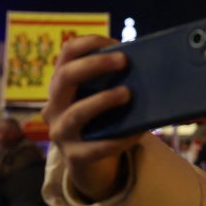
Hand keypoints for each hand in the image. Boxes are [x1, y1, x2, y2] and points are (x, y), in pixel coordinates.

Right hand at [44, 35, 141, 201]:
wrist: (89, 163)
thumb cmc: (101, 120)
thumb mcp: (101, 97)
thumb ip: (115, 82)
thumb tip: (150, 67)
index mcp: (61, 84)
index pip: (67, 53)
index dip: (89, 43)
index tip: (115, 42)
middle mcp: (54, 105)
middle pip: (65, 77)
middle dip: (95, 65)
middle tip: (123, 60)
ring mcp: (61, 132)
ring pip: (76, 113)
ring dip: (103, 100)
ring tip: (127, 93)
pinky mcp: (75, 156)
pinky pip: (96, 147)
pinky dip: (119, 139)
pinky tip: (137, 132)